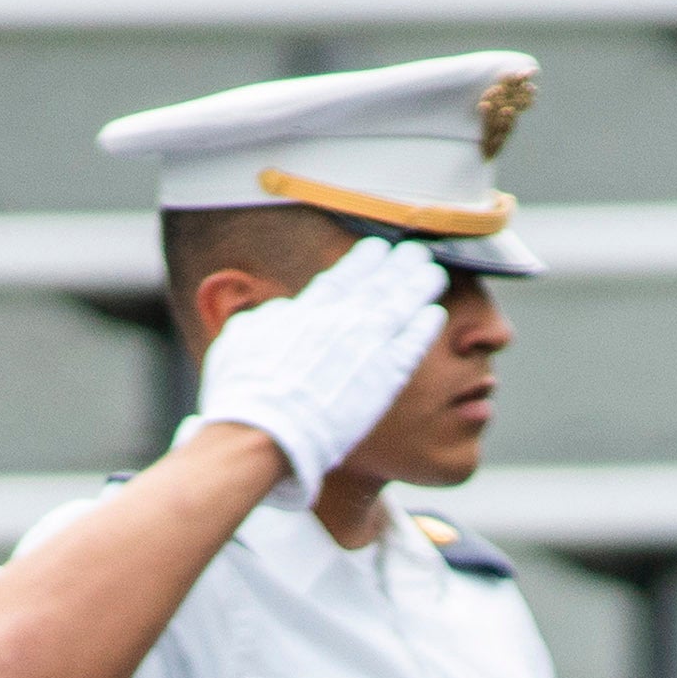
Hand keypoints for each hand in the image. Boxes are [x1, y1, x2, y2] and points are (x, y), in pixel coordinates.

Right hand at [190, 236, 448, 508]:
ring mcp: (366, 347)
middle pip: (377, 286)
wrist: (264, 430)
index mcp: (305, 313)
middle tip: (415, 252)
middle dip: (397, 266)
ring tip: (433, 272)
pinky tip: (435, 314)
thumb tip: (281, 311)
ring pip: (400, 308)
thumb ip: (266, 322)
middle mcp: (340, 322)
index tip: (377, 247)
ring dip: (418, 288)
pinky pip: (411, 346)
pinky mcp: (385, 377)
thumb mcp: (241, 343)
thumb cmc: (243, 394)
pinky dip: (424, 328)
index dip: (362, 261)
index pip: (341, 279)